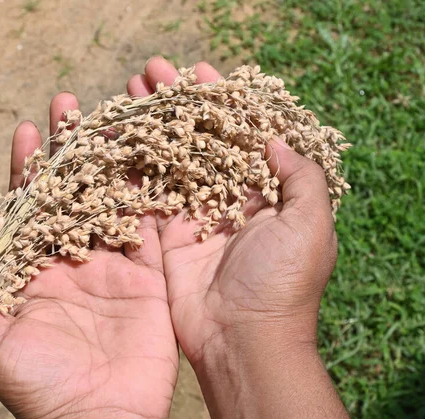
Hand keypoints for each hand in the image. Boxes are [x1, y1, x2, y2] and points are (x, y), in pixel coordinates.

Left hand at [0, 93, 177, 418]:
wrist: (98, 417)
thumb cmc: (37, 384)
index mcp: (36, 265)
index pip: (30, 206)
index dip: (28, 168)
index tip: (29, 130)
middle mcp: (76, 256)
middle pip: (74, 192)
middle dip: (71, 150)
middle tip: (70, 105)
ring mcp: (116, 262)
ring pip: (115, 200)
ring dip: (114, 160)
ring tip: (114, 117)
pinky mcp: (151, 274)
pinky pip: (153, 227)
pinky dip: (154, 194)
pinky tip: (154, 157)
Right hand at [126, 57, 352, 418]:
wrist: (243, 340)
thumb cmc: (283, 283)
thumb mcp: (310, 226)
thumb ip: (300, 178)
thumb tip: (275, 139)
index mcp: (268, 193)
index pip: (243, 133)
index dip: (223, 100)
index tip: (200, 72)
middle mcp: (230, 199)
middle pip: (201, 139)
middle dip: (178, 104)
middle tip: (151, 72)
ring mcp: (196, 216)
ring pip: (171, 160)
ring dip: (152, 125)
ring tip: (129, 92)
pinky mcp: (166, 236)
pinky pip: (148, 194)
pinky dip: (133, 166)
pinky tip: (114, 135)